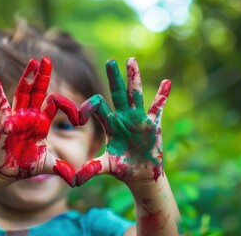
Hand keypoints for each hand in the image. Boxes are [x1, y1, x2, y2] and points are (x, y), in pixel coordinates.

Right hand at [0, 56, 77, 185]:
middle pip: (38, 91)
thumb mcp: (49, 166)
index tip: (80, 120)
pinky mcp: (5, 124)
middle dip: (43, 76)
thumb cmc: (27, 165)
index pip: (56, 103)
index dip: (69, 107)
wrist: (9, 172)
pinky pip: (1, 107)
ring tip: (33, 63)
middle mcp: (31, 115)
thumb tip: (76, 180)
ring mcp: (17, 117)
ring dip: (27, 78)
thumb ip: (62, 169)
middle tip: (47, 59)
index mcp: (42, 121)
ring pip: (23, 93)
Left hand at [76, 58, 170, 185]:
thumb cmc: (122, 169)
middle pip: (117, 93)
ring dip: (134, 78)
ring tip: (131, 60)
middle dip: (114, 78)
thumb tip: (73, 180)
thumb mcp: (106, 167)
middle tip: (110, 61)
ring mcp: (138, 120)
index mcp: (110, 124)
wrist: (140, 176)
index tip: (78, 118)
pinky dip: (162, 96)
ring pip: (135, 95)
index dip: (87, 108)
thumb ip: (91, 170)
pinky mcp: (152, 125)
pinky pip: (157, 108)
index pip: (97, 106)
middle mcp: (123, 118)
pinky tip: (167, 82)